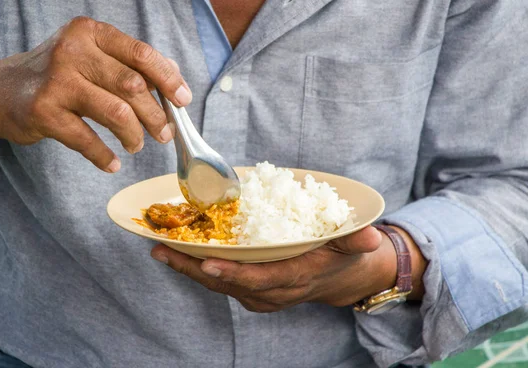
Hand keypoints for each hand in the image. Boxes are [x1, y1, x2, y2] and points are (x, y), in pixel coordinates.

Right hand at [0, 16, 190, 171]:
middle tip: (164, 133)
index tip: (183, 100)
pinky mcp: (43, 111)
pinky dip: (104, 156)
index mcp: (90, 32)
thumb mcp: (89, 57)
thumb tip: (174, 75)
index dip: (168, 79)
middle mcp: (72, 50)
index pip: (141, 54)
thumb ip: (127, 63)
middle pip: (133, 86)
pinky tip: (112, 164)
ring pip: (117, 112)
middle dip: (156, 115)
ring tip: (136, 144)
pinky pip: (87, 140)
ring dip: (134, 135)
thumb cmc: (56, 76)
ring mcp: (56, 80)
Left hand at [151, 225, 425, 312]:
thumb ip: (358, 240)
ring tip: (160, 250)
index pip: (262, 279)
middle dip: (194, 269)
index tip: (207, 264)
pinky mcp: (254, 292)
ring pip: (219, 286)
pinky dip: (198, 270)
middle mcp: (275, 292)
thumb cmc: (345, 255)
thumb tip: (371, 237)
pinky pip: (221, 283)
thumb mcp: (356, 245)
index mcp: (296, 278)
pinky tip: (178, 254)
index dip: (234, 274)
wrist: (344, 279)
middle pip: (229, 285)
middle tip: (162, 250)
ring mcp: (262, 295)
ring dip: (189, 269)